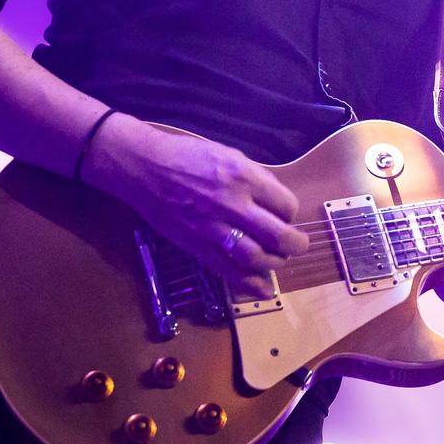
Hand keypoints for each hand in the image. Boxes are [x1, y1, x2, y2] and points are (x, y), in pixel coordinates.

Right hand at [81, 114, 307, 297]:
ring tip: (278, 260)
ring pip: (256, 257)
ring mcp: (214, 228)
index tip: (286, 215)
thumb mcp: (228, 154)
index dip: (291, 213)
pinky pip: (227, 270)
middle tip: (297, 246)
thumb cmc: (187, 155)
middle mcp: (232, 204)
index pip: (285, 204)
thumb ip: (254, 177)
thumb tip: (276, 199)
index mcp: (244, 176)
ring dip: (274, 263)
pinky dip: (249, 284)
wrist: (145, 167)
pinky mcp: (196, 245)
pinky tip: (263, 290)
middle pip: (278, 236)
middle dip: (295, 245)